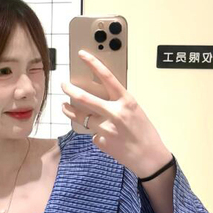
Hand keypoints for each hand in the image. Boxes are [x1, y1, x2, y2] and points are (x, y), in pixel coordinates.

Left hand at [60, 49, 171, 176]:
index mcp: (127, 101)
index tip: (82, 55)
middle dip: (70, 90)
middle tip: (63, 85)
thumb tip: (100, 100)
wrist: (149, 157)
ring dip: (70, 111)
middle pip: (85, 98)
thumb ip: (118, 104)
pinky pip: (92, 134)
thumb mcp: (135, 111)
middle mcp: (115, 113)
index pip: (107, 77)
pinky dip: (95, 133)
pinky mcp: (101, 142)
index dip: (93, 64)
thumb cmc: (145, 132)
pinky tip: (104, 137)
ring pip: (81, 117)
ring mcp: (106, 129)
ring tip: (65, 107)